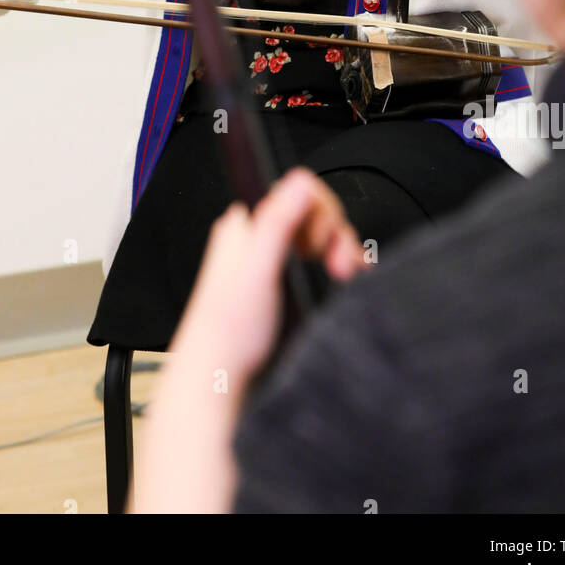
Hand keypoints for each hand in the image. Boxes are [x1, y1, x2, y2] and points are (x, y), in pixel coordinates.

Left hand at [129, 168, 364, 513]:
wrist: (220, 382)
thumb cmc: (227, 335)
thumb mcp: (257, 272)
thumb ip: (277, 224)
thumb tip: (299, 181)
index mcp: (245, 224)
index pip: (299, 192)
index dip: (321, 216)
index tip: (322, 247)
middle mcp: (258, 237)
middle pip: (314, 216)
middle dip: (336, 238)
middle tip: (341, 267)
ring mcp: (272, 259)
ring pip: (320, 239)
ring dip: (340, 253)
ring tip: (344, 277)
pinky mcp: (284, 283)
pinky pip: (318, 262)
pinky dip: (336, 268)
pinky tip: (343, 282)